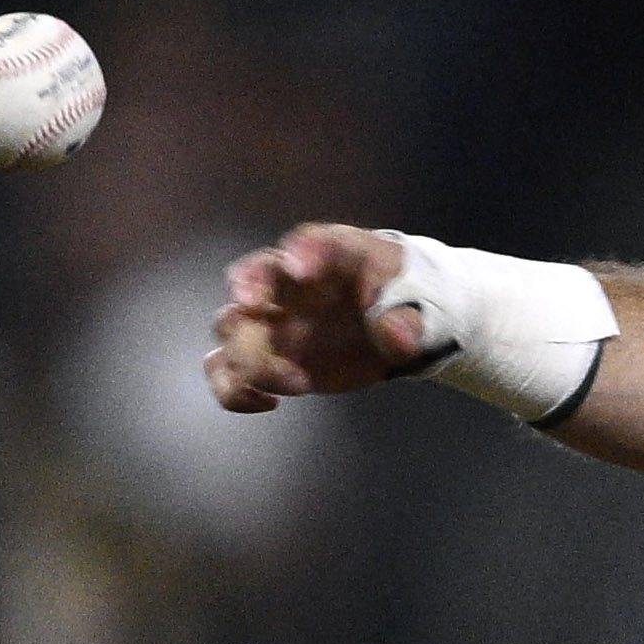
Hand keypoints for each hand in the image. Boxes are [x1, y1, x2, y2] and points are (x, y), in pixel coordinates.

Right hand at [203, 223, 431, 411]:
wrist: (396, 321)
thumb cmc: (399, 293)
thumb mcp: (416, 297)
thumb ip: (404, 316)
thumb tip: (397, 337)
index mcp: (328, 254)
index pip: (310, 241)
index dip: (301, 251)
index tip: (301, 269)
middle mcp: (287, 284)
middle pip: (249, 280)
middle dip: (248, 294)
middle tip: (258, 307)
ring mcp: (272, 320)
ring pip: (230, 329)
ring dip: (251, 358)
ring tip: (299, 383)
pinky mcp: (267, 357)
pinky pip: (226, 371)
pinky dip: (234, 391)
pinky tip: (269, 403)